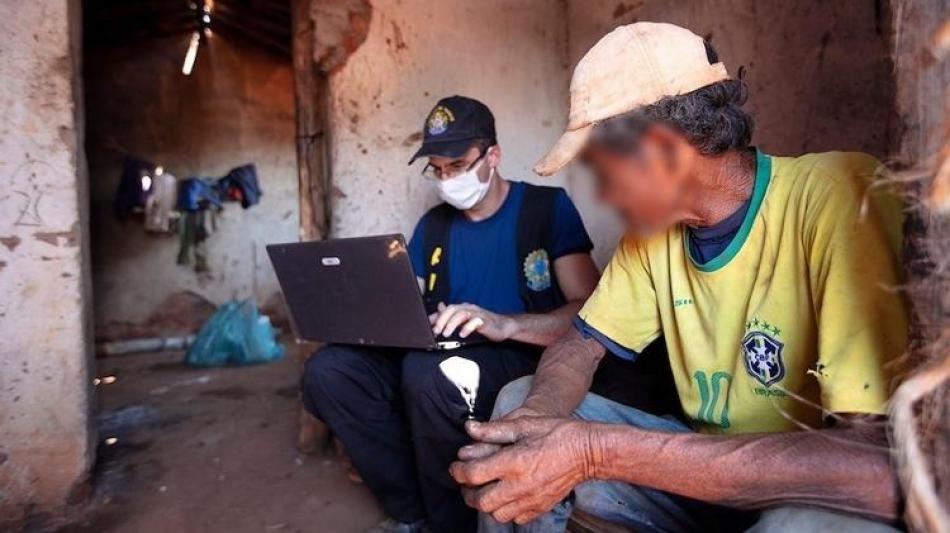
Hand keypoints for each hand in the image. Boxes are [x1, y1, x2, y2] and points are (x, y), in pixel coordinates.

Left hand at [430, 302, 517, 341]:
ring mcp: (478, 314)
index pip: (447, 309)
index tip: (428, 325)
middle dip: (442, 320)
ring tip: (446, 333)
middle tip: (436, 331)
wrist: (503, 326)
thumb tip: (439, 308)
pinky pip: (476, 321)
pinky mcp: (486, 321)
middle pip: (453, 309)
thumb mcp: (465, 320)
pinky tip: (463, 334)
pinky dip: (468, 327)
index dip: (436, 316)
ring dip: (452, 323)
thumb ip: (452, 315)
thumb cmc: (484, 323)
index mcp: (463, 308)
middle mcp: (470, 309)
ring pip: (462, 314)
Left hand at [450, 417, 596, 524]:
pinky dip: (504, 511)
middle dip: (467, 492)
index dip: (458, 471)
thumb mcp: (525, 424)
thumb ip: (494, 430)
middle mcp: (520, 485)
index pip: (474, 474)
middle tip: (467, 481)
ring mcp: (531, 499)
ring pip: (496, 514)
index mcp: (514, 462)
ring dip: (485, 504)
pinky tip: (505, 497)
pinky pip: (515, 518)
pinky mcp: (541, 507)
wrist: (588, 452)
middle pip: (481, 501)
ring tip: (484, 490)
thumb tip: (469, 429)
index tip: (456, 467)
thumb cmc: (557, 433)